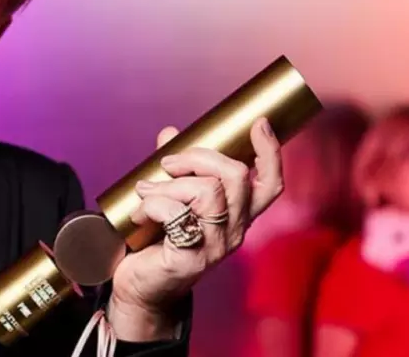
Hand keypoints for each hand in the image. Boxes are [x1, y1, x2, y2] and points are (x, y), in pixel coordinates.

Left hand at [108, 118, 282, 340]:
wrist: (140, 286)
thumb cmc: (158, 239)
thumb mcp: (171, 196)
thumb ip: (174, 166)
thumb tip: (170, 133)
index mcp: (237, 213)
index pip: (270, 184)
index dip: (270, 152)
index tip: (258, 124)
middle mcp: (235, 229)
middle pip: (236, 176)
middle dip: (199, 157)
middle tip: (168, 163)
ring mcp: (216, 246)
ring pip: (207, 192)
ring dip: (169, 183)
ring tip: (145, 191)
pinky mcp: (192, 258)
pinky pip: (176, 214)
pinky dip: (152, 204)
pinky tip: (138, 213)